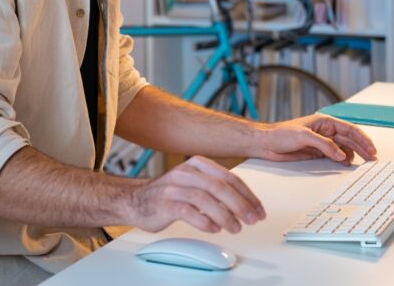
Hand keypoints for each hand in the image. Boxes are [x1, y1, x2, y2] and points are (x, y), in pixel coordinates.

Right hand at [124, 156, 265, 233]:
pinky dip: (204, 222)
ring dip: (225, 216)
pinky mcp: (164, 203)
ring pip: (205, 199)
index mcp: (197, 164)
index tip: (258, 209)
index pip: (229, 178)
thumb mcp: (194, 182)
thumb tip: (245, 204)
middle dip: (240, 205)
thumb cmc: (169, 194)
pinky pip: (188, 212)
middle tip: (251, 219)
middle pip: (219, 187)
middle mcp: (186, 172)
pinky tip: (214, 229)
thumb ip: (216, 188)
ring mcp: (174, 187)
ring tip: (235, 228)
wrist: (135, 199)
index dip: (247, 195)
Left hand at [256, 114, 376, 163]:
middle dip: (362, 148)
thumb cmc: (281, 134)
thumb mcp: (303, 136)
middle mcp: (325, 131)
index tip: (371, 148)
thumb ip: (324, 145)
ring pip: (344, 148)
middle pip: (349, 139)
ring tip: (364, 163)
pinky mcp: (317, 152)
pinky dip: (343, 160)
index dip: (362, 139)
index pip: (349, 129)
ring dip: (354, 155)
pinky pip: (334, 156)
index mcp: (324, 122)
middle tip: (373, 159)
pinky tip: (347, 164)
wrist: (266, 144)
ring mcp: (322, 142)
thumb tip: (342, 155)